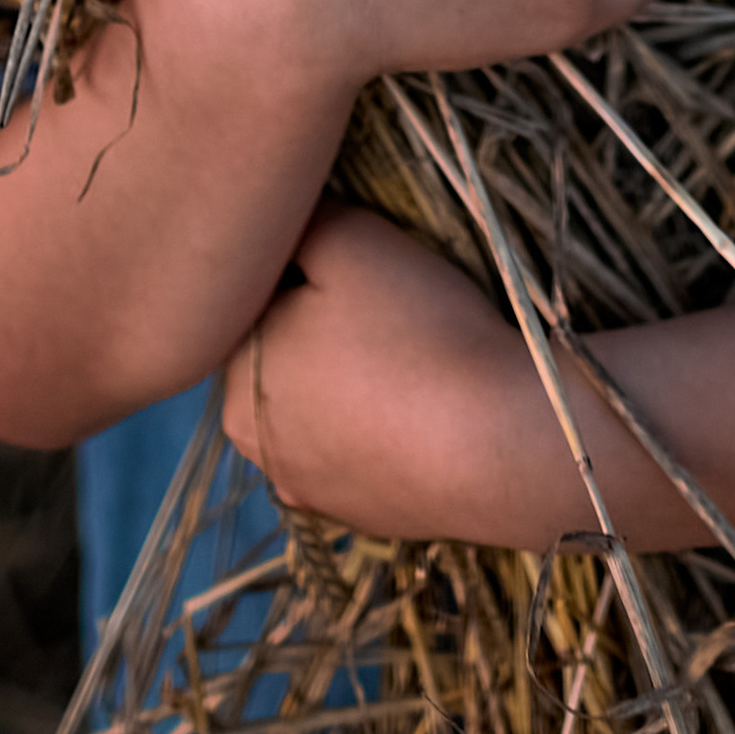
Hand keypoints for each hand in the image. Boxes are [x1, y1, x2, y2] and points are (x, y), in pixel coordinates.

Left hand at [227, 199, 537, 536]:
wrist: (500, 446)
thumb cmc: (417, 332)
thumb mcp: (352, 239)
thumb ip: (298, 222)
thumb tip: (284, 219)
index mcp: (234, 382)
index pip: (256, 303)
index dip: (309, 270)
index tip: (362, 265)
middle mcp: (255, 447)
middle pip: (285, 354)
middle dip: (322, 325)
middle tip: (392, 304)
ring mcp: (309, 489)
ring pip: (322, 402)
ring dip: (353, 375)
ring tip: (414, 353)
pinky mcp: (361, 514)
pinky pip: (360, 446)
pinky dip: (381, 423)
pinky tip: (423, 404)